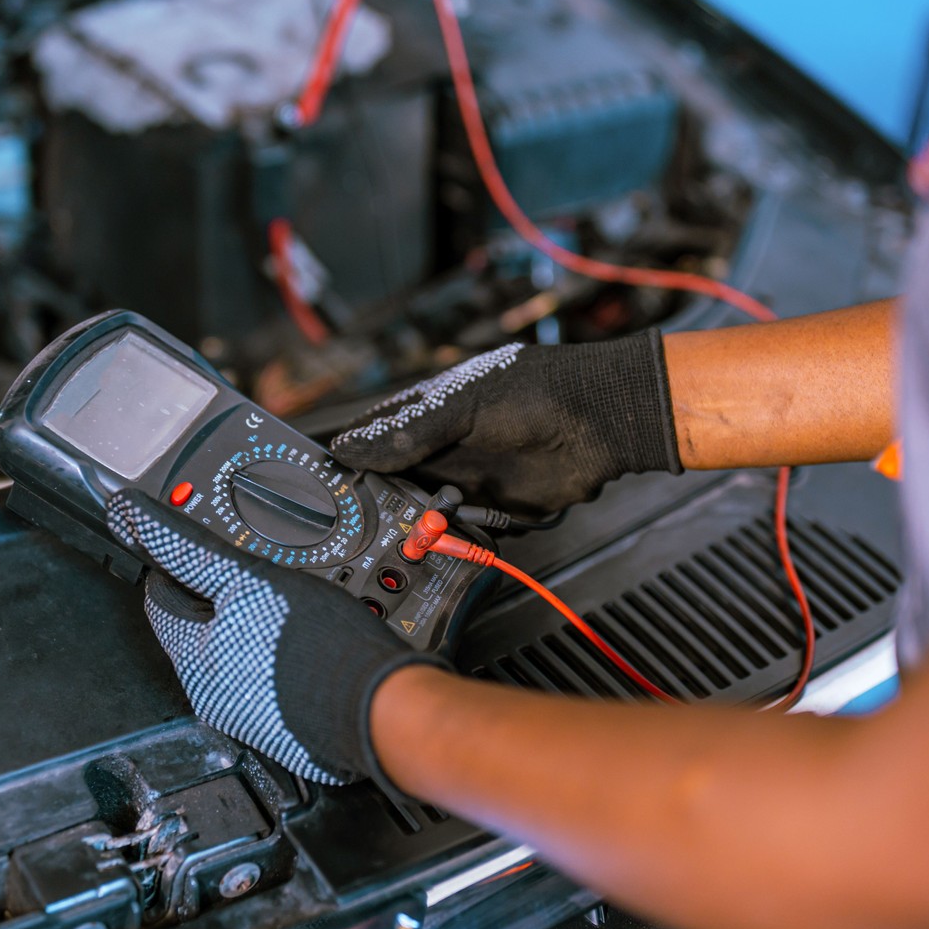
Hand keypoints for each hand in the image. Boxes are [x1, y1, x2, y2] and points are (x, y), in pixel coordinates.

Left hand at [107, 492, 441, 786]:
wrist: (383, 711)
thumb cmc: (322, 651)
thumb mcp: (249, 577)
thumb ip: (188, 548)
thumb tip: (133, 517)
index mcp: (192, 658)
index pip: (161, 599)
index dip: (177, 562)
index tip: (198, 546)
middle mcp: (212, 696)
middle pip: (200, 628)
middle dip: (220, 597)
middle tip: (256, 571)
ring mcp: (250, 718)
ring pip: (238, 654)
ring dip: (255, 626)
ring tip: (290, 606)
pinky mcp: (286, 730)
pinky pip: (272, 681)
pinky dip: (282, 657)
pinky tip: (309, 644)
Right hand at [329, 331, 679, 517]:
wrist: (604, 421)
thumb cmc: (538, 393)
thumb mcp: (461, 405)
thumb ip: (407, 433)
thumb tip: (351, 448)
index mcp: (432, 410)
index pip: (376, 434)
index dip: (350, 455)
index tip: (324, 479)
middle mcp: (446, 445)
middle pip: (396, 480)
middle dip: (383, 498)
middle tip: (367, 516)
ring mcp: (471, 477)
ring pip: (427, 509)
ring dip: (421, 520)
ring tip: (417, 524)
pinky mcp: (498, 508)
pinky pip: (464, 529)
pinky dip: (457, 535)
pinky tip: (453, 533)